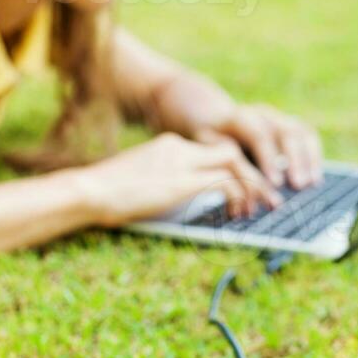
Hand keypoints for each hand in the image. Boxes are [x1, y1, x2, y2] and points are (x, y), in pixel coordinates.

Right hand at [79, 132, 281, 227]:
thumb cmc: (105, 193)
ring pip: (234, 163)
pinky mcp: (182, 181)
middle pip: (231, 151)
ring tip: (263, 207)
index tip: (247, 185)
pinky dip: (238, 196)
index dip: (235, 168)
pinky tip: (237, 212)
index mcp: (168, 145)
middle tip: (269, 197)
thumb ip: (163, 184)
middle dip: (254, 174)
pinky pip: (224, 182)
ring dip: (253, 186)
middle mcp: (179, 147)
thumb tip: (178, 201)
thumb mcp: (141, 183)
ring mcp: (181, 162)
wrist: (89, 190)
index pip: (213, 149)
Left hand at [200, 104, 322, 189]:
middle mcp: (262, 113)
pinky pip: (308, 136)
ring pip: (300, 132)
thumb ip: (225, 167)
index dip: (268, 158)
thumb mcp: (208, 151)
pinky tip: (316, 178)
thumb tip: (242, 195)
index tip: (275, 183)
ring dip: (308, 159)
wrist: (215, 121)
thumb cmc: (210, 143)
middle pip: (285, 131)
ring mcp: (278, 117)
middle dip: (294, 160)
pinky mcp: (289, 124)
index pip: (259, 134)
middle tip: (297, 185)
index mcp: (239, 117)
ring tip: (310, 184)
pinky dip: (314, 157)